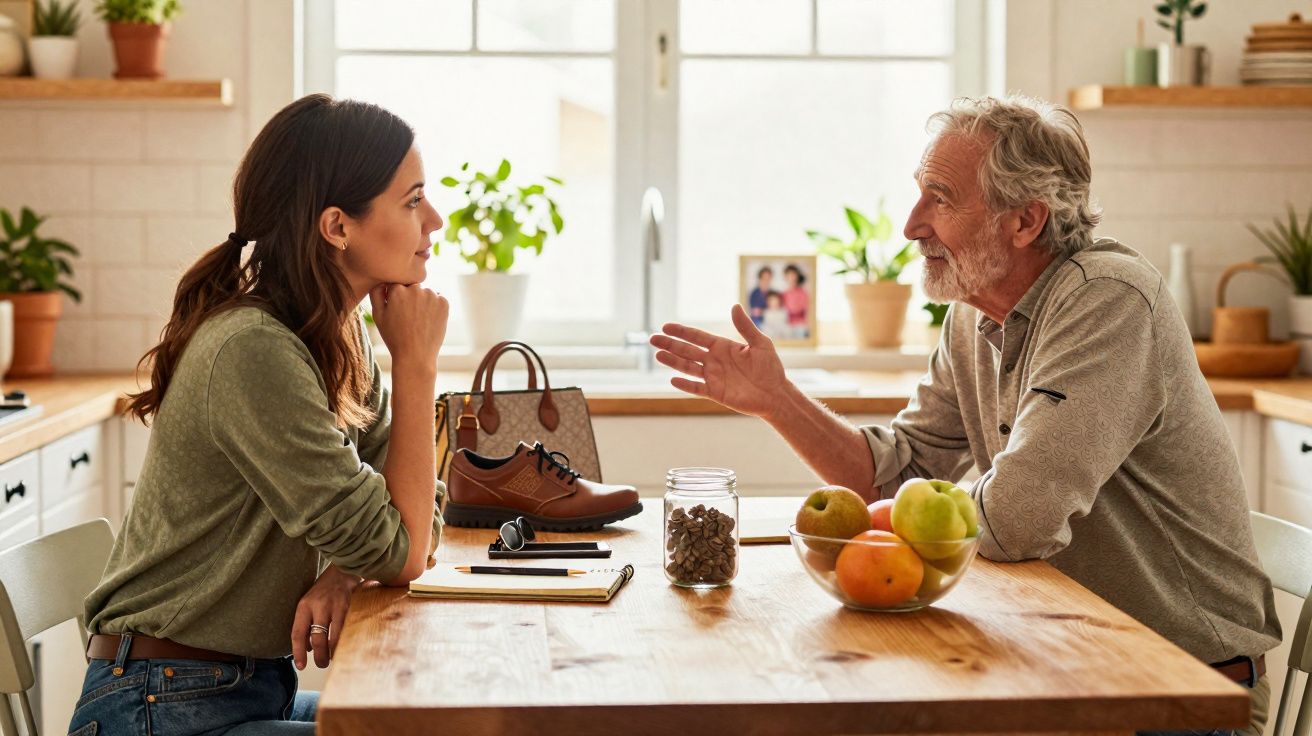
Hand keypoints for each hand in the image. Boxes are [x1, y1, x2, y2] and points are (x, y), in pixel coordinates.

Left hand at [291, 565, 361, 669]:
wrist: (343, 569)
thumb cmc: (325, 590)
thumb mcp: (309, 604)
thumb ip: (306, 624)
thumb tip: (308, 648)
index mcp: (304, 606)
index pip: (298, 633)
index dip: (298, 652)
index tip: (301, 666)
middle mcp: (319, 606)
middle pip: (317, 639)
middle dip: (319, 656)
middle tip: (321, 664)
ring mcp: (336, 606)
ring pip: (334, 637)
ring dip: (333, 652)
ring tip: (333, 658)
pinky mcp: (351, 606)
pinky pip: (347, 630)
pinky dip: (345, 641)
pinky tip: (345, 646)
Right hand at [370, 283, 447, 371]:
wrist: (415, 356)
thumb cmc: (394, 337)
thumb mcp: (378, 316)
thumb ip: (376, 293)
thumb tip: (382, 279)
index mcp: (397, 290)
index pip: (396, 284)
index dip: (395, 297)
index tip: (397, 311)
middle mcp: (415, 289)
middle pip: (411, 286)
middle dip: (409, 297)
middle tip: (408, 318)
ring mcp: (431, 295)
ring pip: (425, 292)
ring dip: (423, 301)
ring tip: (418, 321)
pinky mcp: (444, 302)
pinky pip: (438, 298)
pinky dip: (434, 306)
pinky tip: (428, 321)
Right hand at [650, 303, 789, 418]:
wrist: (776, 394)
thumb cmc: (770, 368)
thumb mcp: (760, 343)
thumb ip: (745, 327)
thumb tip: (734, 306)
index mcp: (722, 346)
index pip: (697, 337)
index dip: (681, 332)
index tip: (665, 326)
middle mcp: (714, 360)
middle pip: (687, 350)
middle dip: (670, 344)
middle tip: (653, 339)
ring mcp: (713, 377)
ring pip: (688, 367)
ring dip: (673, 361)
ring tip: (658, 355)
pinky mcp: (715, 392)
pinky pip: (697, 388)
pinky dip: (685, 384)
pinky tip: (673, 379)